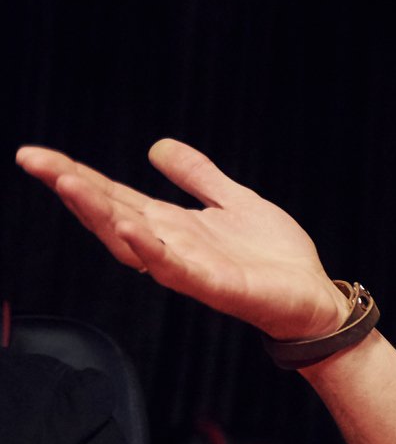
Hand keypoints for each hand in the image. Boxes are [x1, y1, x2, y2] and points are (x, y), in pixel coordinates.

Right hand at [15, 140, 346, 341]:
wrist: (313, 296)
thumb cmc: (273, 256)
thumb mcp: (233, 200)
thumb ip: (197, 176)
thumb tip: (157, 147)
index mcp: (171, 224)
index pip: (113, 195)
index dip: (75, 175)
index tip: (36, 155)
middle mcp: (170, 245)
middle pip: (109, 213)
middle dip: (71, 187)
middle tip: (34, 160)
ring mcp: (187, 267)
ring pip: (131, 240)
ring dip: (99, 213)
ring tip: (69, 184)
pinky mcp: (213, 285)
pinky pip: (173, 267)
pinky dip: (149, 248)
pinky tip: (129, 226)